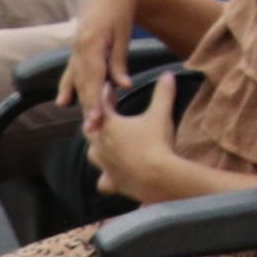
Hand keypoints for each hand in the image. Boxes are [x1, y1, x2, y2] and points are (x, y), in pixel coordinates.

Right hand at [60, 0, 149, 114]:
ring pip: (77, 80)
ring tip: (85, 122)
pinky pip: (70, 72)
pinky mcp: (75, 51)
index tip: (97, 118)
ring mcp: (74, 50)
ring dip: (80, 101)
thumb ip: (119, 62)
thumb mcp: (123, 37)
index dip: (94, 99)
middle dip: (88, 106)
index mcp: (91, 44)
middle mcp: (78, 49)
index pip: (93, 78)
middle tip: (93, 128)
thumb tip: (122, 86)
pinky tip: (63, 102)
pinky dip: (67, 86)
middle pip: (83, 83)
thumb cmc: (121, 14)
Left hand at [83, 69, 185, 189]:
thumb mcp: (161, 114)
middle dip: (95, 120)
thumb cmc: (156, 142)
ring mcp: (105, 165)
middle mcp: (101, 145)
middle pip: (89, 129)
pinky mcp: (111, 182)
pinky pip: (103, 180)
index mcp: (110, 126)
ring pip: (92, 154)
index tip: (109, 87)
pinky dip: (105, 176)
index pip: (103, 105)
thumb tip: (167, 74)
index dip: (106, 94)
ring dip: (96, 146)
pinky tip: (110, 175)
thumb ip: (163, 93)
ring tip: (102, 143)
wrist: (156, 176)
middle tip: (102, 114)